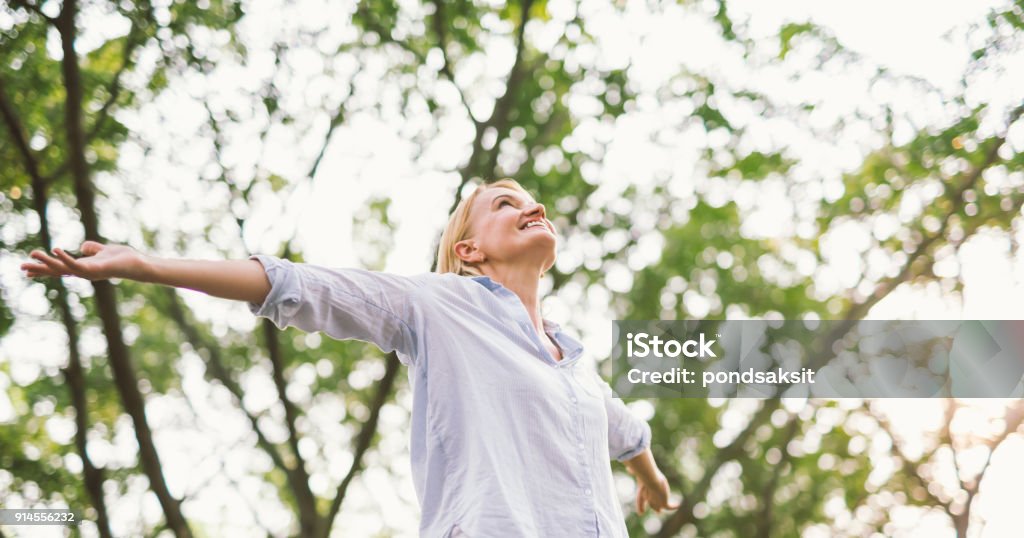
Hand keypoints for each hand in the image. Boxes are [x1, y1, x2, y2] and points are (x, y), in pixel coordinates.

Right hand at [20, 241, 146, 281]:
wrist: (139, 264)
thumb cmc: (124, 259)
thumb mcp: (104, 251)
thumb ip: (93, 249)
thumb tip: (83, 247)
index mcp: (83, 267)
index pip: (59, 269)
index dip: (44, 269)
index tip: (26, 271)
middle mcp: (84, 272)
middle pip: (57, 271)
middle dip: (39, 269)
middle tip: (21, 267)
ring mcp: (89, 272)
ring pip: (63, 268)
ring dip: (47, 262)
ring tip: (33, 253)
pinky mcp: (97, 269)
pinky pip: (77, 264)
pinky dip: (65, 258)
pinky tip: (55, 250)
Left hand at [636, 471, 679, 514]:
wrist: (650, 479)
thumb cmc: (643, 475)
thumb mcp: (637, 473)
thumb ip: (632, 471)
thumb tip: (628, 468)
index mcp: (642, 493)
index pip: (640, 501)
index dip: (641, 507)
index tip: (641, 513)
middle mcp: (649, 499)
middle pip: (652, 505)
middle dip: (655, 508)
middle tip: (659, 511)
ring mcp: (656, 503)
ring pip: (660, 507)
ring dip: (664, 507)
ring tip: (669, 507)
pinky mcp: (664, 503)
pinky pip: (669, 507)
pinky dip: (674, 506)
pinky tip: (678, 505)